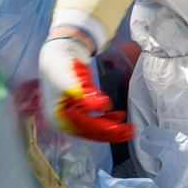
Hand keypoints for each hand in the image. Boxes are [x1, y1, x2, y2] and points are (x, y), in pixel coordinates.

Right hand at [39, 27, 131, 142]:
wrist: (59, 55)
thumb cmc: (61, 68)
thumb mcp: (72, 82)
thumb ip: (87, 97)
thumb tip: (102, 107)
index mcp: (58, 117)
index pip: (83, 127)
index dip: (102, 128)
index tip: (118, 127)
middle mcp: (64, 121)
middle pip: (90, 131)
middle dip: (111, 132)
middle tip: (130, 132)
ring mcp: (72, 117)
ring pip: (94, 128)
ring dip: (112, 128)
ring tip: (129, 129)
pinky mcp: (80, 111)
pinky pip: (95, 120)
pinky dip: (107, 119)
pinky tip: (119, 117)